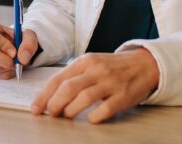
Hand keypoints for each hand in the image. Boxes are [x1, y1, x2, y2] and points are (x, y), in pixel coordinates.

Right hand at [0, 22, 38, 78]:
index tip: (14, 52)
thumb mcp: (29, 35)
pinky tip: (12, 66)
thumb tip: (22, 57)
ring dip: (10, 67)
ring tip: (16, 61)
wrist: (20, 49)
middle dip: (6, 59)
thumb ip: (29, 43)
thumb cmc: (21, 39)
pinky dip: (9, 72)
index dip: (2, 44)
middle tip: (17, 60)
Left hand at [31, 48, 158, 123]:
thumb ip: (74, 76)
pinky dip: (95, 116)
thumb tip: (50, 95)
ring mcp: (110, 82)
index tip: (36, 107)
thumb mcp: (92, 63)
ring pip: (84, 97)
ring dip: (71, 109)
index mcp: (85, 61)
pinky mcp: (123, 96)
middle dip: (54, 103)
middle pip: (68, 87)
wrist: (145, 64)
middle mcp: (96, 70)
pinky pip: (105, 109)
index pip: (58, 78)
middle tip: (50, 114)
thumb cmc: (113, 67)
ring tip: (66, 115)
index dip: (44, 95)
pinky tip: (90, 119)